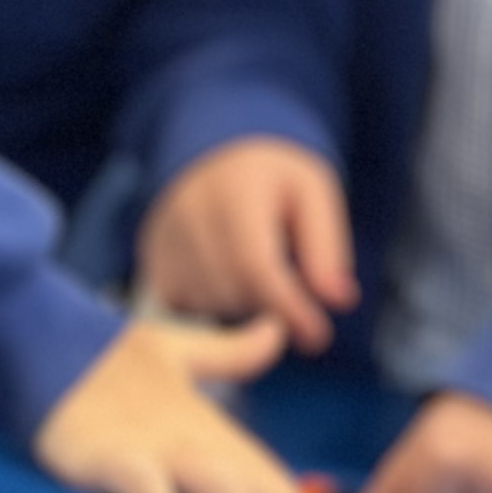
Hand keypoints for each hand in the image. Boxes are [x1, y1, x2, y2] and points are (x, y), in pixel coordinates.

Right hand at [33, 319, 341, 492]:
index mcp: (215, 432)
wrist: (45, 342)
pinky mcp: (111, 454)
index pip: (276, 488)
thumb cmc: (109, 361)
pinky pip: (143, 485)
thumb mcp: (178, 353)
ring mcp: (155, 448)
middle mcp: (196, 442)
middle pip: (264, 492)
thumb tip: (274, 331)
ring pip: (219, 486)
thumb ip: (229, 353)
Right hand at [139, 139, 357, 353]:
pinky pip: (184, 307)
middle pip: (234, 291)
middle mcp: (189, 214)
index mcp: (235, 190)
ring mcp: (164, 239)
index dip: (288, 308)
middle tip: (293, 295)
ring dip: (244, 306)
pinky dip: (214, 308)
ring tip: (259, 273)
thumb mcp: (313, 193)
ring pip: (209, 304)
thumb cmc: (272, 179)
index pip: (256, 265)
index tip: (318, 336)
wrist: (214, 156)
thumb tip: (340, 300)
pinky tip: (230, 282)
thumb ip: (326, 247)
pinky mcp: (152, 261)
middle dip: (272, 307)